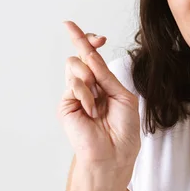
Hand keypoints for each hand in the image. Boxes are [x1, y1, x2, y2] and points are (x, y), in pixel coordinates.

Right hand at [58, 20, 140, 168]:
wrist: (115, 153)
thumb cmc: (124, 129)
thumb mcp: (122, 96)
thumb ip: (106, 75)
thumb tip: (90, 54)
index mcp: (103, 83)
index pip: (93, 57)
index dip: (92, 42)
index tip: (100, 37)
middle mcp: (88, 86)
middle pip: (80, 54)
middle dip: (85, 42)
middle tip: (99, 40)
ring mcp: (75, 95)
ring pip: (74, 64)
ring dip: (90, 76)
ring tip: (98, 100)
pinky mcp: (66, 105)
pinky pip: (73, 84)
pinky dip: (86, 94)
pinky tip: (91, 111)